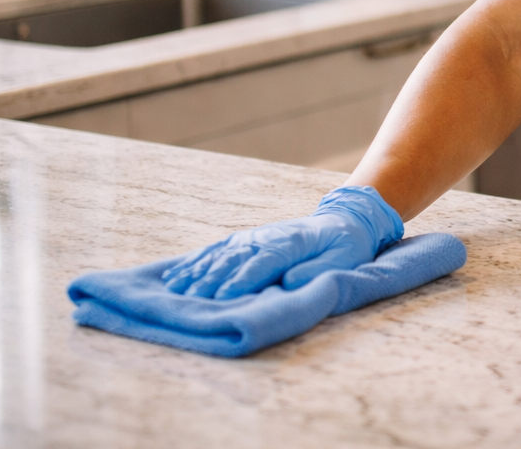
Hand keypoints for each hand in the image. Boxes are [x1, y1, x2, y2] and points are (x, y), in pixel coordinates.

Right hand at [161, 186, 403, 299]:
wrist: (342, 220)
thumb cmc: (345, 245)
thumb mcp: (345, 257)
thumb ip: (319, 269)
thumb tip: (291, 283)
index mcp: (292, 242)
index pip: (264, 261)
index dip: (243, 279)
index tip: (224, 297)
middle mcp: (268, 237)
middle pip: (235, 258)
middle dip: (212, 279)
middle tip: (191, 299)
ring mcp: (254, 237)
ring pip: (221, 254)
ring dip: (198, 272)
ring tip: (176, 290)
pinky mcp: (245, 240)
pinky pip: (217, 250)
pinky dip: (195, 262)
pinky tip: (175, 275)